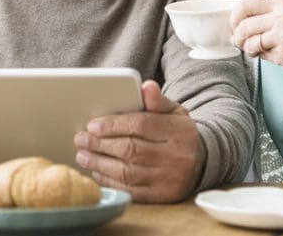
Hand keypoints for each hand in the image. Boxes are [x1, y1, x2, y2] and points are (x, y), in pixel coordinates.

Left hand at [73, 80, 204, 202]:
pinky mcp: (164, 197)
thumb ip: (156, 99)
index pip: (141, 125)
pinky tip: (97, 172)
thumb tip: (147, 86)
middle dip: (101, 145)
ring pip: (129, 173)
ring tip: (82, 155)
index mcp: (177, 131)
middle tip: (80, 139)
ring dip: (100, 164)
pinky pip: (132, 191)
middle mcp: (175, 157)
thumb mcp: (173, 110)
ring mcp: (170, 179)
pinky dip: (111, 182)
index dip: (114, 125)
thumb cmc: (177, 130)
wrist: (202, 159)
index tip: (92, 124)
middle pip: (131, 150)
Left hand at [230, 0, 282, 71]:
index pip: (246, 4)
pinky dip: (260, 55)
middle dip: (237, 35)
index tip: (234, 23)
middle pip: (244, 26)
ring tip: (253, 48)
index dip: (234, 15)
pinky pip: (261, 55)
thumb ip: (263, 13)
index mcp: (282, 4)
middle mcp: (282, 18)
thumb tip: (235, 26)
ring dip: (246, 47)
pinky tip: (269, 53)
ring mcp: (282, 37)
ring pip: (249, 42)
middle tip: (239, 40)